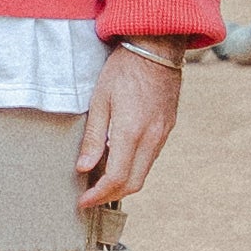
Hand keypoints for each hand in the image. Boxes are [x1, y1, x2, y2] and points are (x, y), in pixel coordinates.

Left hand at [76, 41, 182, 210]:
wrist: (157, 48)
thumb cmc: (123, 69)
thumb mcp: (100, 100)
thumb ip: (93, 137)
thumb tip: (83, 168)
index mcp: (131, 132)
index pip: (116, 179)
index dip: (98, 195)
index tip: (83, 202)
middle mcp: (151, 138)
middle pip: (133, 184)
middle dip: (110, 196)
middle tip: (90, 197)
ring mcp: (162, 134)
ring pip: (143, 173)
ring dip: (122, 183)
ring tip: (100, 181)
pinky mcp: (167, 128)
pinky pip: (150, 158)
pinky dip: (133, 167)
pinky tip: (117, 160)